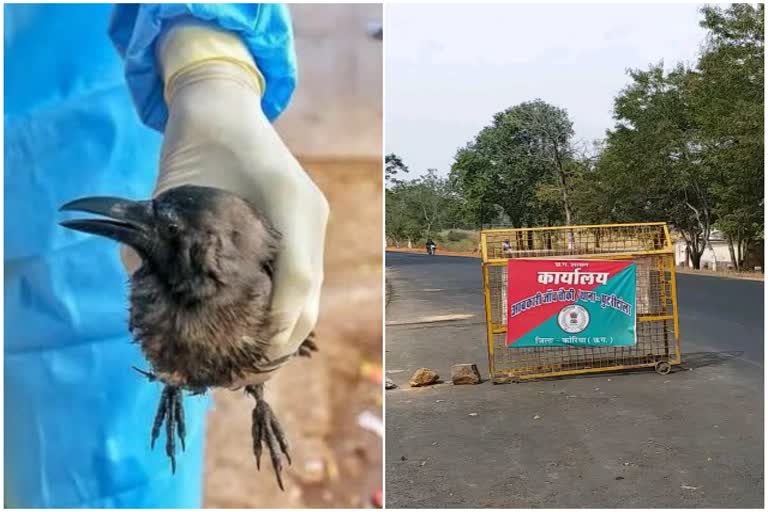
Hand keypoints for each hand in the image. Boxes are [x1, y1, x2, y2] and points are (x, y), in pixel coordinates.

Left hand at [124, 59, 328, 367]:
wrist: (221, 105)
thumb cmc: (196, 140)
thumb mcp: (174, 185)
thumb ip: (161, 235)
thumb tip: (143, 288)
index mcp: (289, 202)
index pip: (298, 277)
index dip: (279, 322)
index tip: (253, 352)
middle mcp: (308, 215)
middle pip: (312, 292)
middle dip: (285, 338)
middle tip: (249, 371)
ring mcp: (310, 221)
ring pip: (312, 290)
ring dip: (289, 329)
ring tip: (257, 362)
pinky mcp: (302, 227)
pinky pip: (302, 276)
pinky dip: (287, 308)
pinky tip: (263, 330)